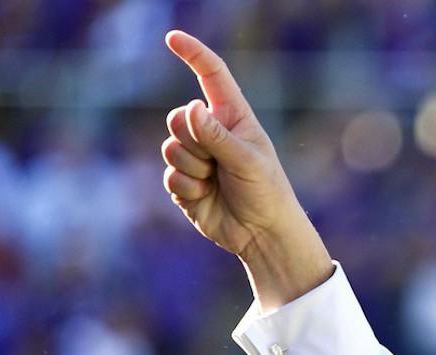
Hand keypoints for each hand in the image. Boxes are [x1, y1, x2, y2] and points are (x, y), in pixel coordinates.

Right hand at [161, 30, 331, 307]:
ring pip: (170, 148)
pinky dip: (186, 188)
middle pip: (177, 117)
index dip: (193, 55)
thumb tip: (191, 110)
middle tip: (216, 161)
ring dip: (191, 167)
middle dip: (191, 139)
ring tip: (215, 181)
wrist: (261, 234)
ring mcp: (196, 158)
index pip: (211, 76)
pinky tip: (206, 198)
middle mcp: (211, 133)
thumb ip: (218, 136)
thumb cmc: (266, 192)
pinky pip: (169, 175)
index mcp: (233, 117)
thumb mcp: (248, 161)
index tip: (172, 38)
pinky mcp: (185, 183)